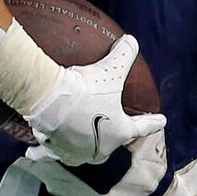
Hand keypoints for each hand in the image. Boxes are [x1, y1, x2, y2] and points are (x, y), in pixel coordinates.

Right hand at [17, 34, 162, 166]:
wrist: (52, 101)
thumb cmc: (87, 89)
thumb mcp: (111, 69)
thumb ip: (125, 55)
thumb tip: (132, 40)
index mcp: (119, 132)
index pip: (142, 126)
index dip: (153, 122)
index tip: (162, 121)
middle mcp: (100, 148)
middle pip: (111, 143)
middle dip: (113, 138)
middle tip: (113, 129)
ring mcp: (77, 153)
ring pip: (83, 152)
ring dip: (84, 146)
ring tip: (81, 142)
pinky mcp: (54, 151)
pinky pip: (49, 154)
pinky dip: (43, 153)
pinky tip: (34, 155)